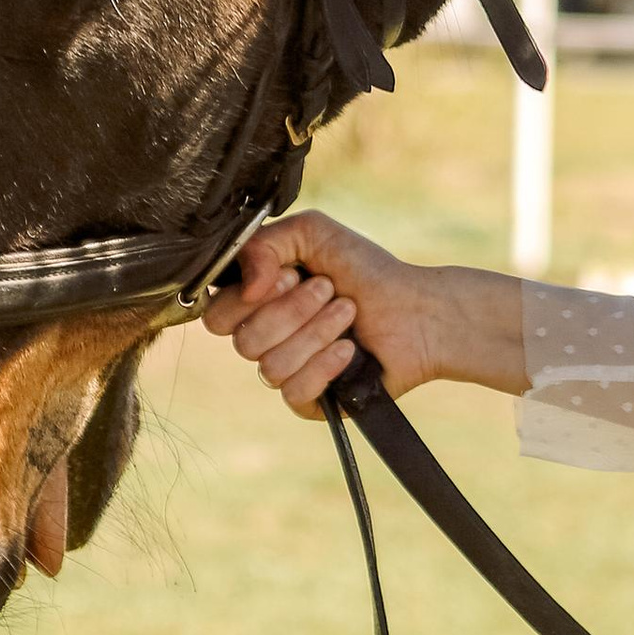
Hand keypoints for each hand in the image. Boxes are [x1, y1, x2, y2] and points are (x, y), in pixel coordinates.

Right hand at [200, 210, 439, 415]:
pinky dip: (325, 365)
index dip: (251, 297)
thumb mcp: (312, 234)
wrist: (417, 310)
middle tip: (330, 290)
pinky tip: (350, 349)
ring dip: (317, 332)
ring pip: (271, 367)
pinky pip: (294, 392)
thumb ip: (264, 243)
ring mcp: (286, 372)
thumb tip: (247, 285)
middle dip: (293, 311)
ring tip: (349, 314)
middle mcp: (266, 339)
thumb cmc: (366, 272)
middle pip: (243, 341)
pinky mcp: (310, 400)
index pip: (217, 315)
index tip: (292, 275)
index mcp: (257, 303)